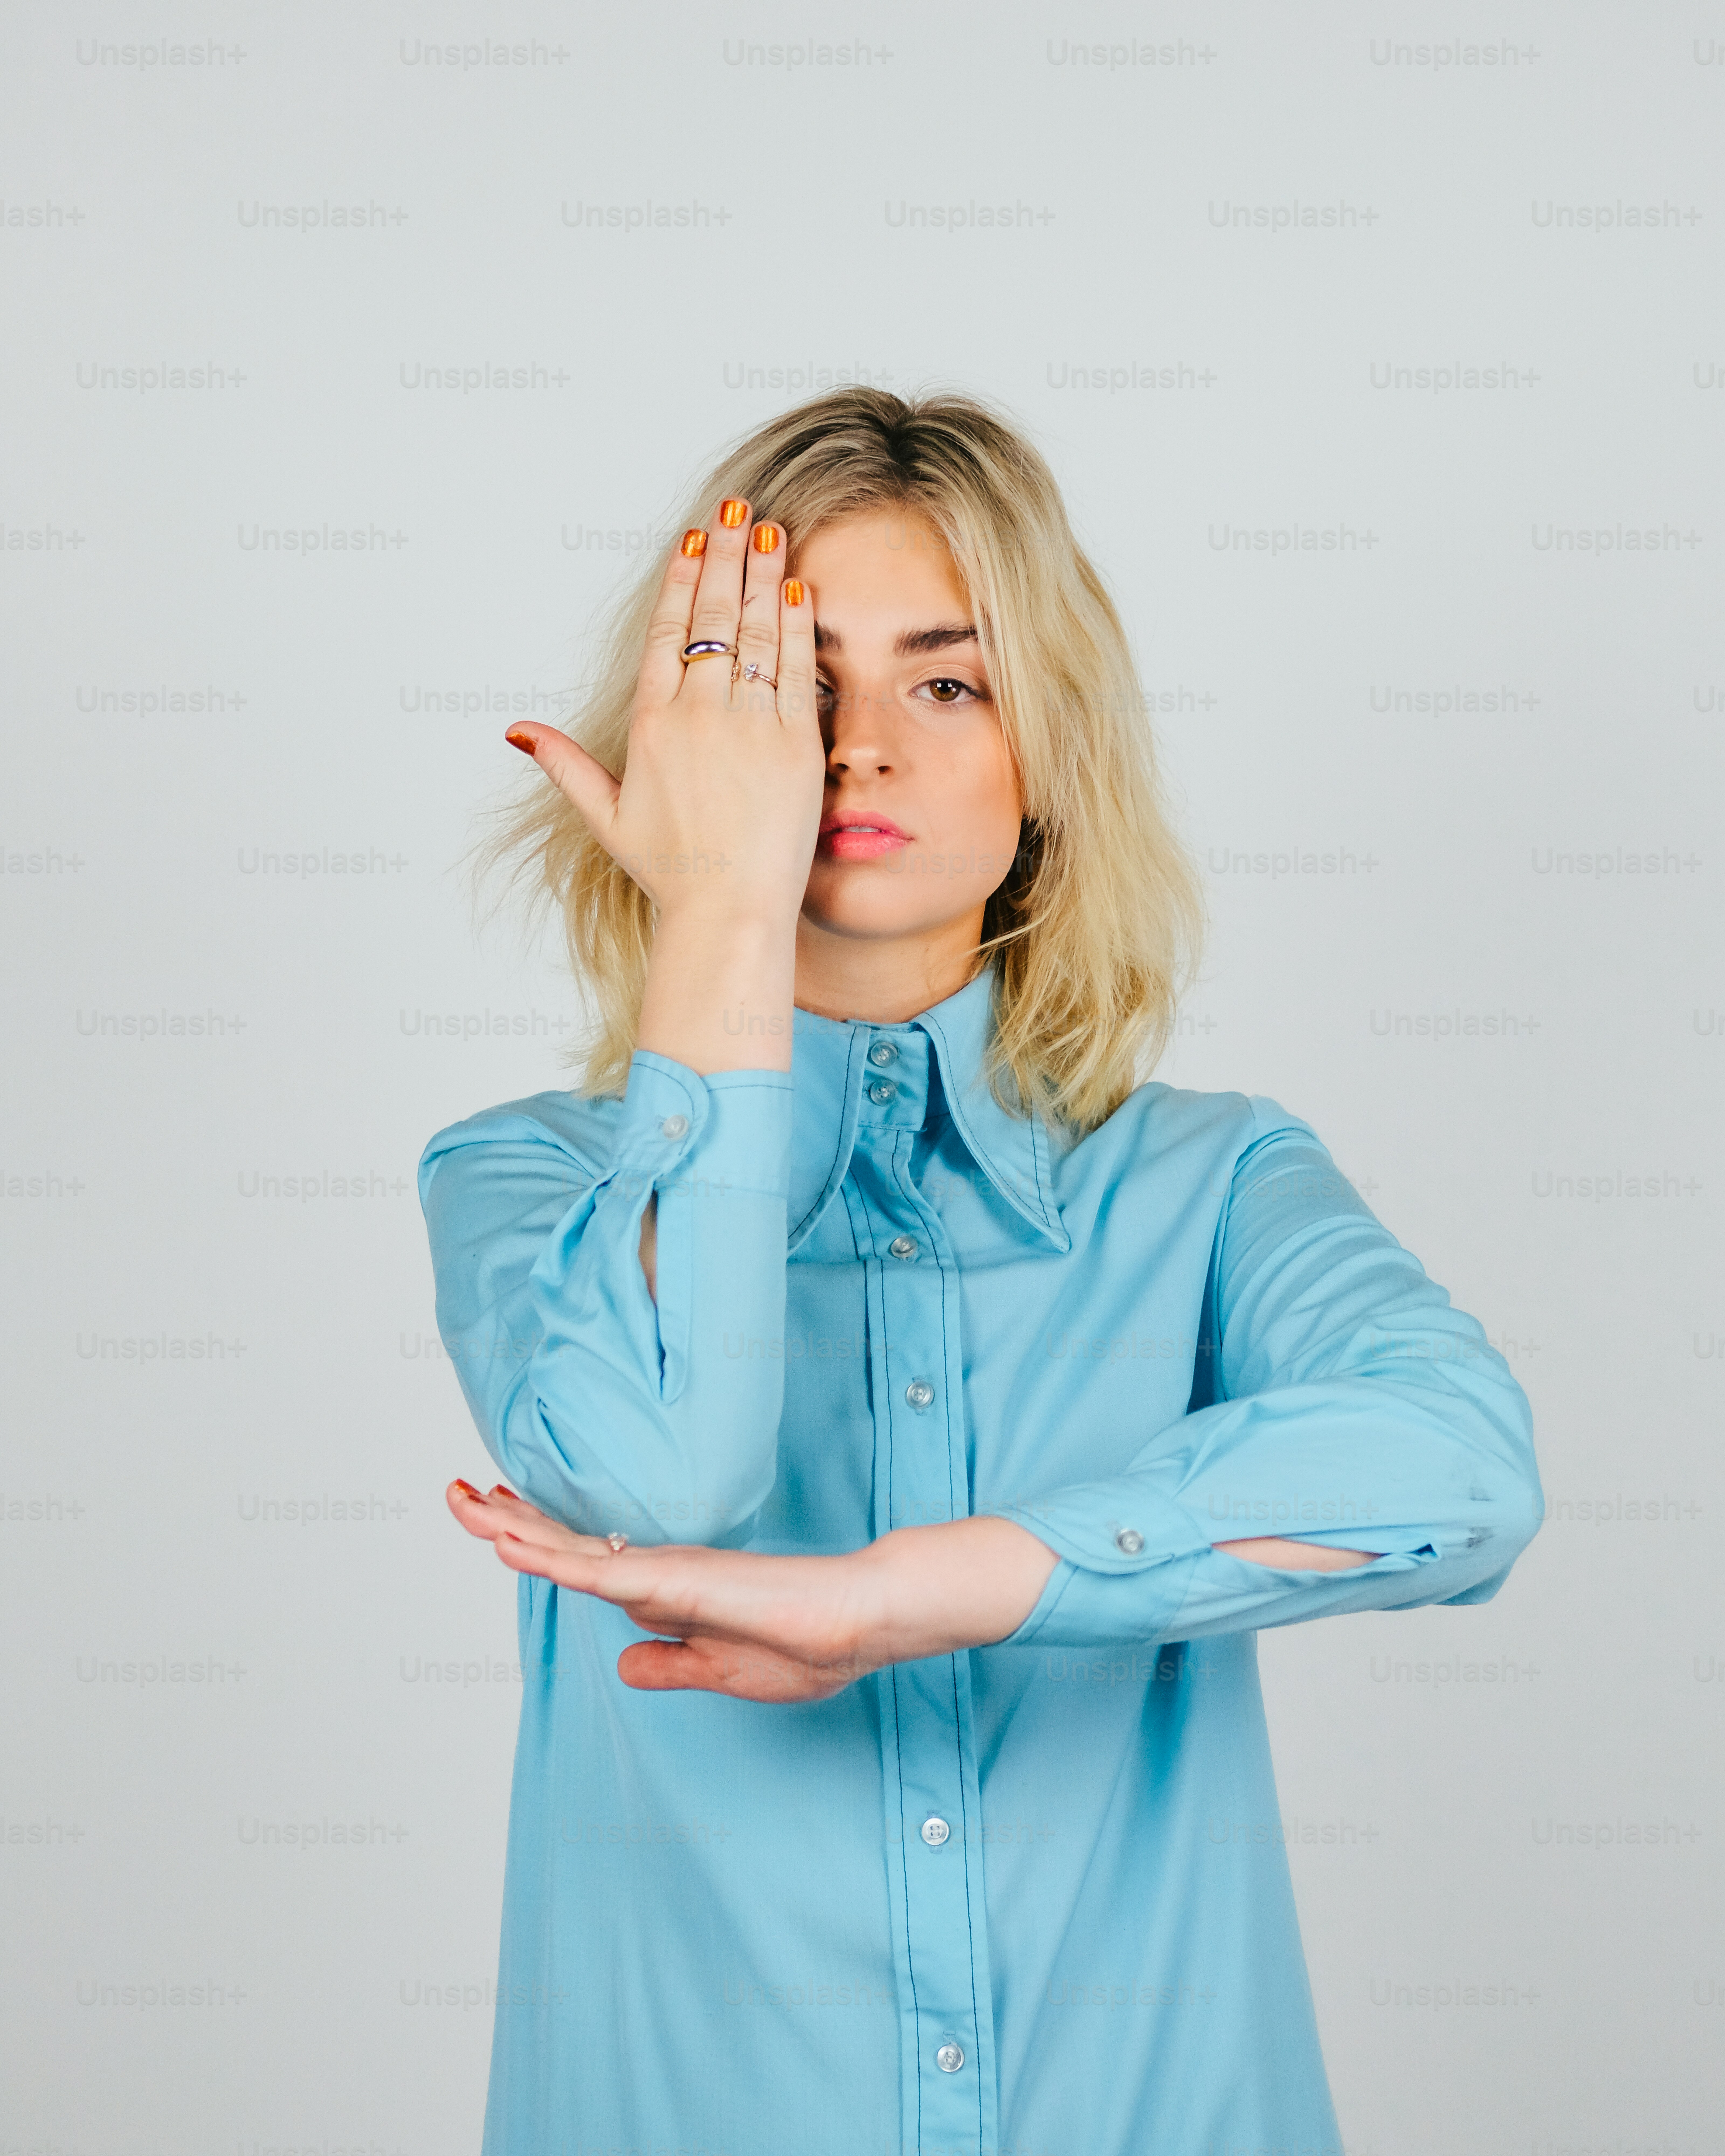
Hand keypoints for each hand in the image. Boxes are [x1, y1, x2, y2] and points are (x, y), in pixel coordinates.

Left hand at [446, 1481, 1060, 1703]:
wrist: (861, 1620)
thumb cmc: (806, 1645)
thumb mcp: (720, 1671)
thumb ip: (669, 1663)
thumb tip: (623, 1666)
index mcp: (666, 1594)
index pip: (585, 1565)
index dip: (538, 1543)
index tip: (496, 1520)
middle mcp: (657, 1574)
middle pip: (566, 1546)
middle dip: (508, 1521)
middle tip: (459, 1491)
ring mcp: (665, 1574)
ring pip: (571, 1551)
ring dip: (514, 1529)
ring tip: (464, 1501)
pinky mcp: (678, 1581)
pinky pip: (600, 1571)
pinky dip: (550, 1556)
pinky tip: (512, 1543)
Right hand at [501, 500, 824, 932]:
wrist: (728, 909)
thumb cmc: (671, 868)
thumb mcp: (605, 815)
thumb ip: (564, 764)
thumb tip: (517, 731)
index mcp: (653, 725)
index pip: (667, 633)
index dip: (682, 581)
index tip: (694, 541)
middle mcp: (699, 716)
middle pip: (712, 618)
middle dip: (725, 557)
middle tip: (735, 509)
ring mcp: (748, 727)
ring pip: (755, 633)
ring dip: (763, 574)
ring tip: (770, 528)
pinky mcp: (794, 745)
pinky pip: (796, 670)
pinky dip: (796, 624)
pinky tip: (798, 586)